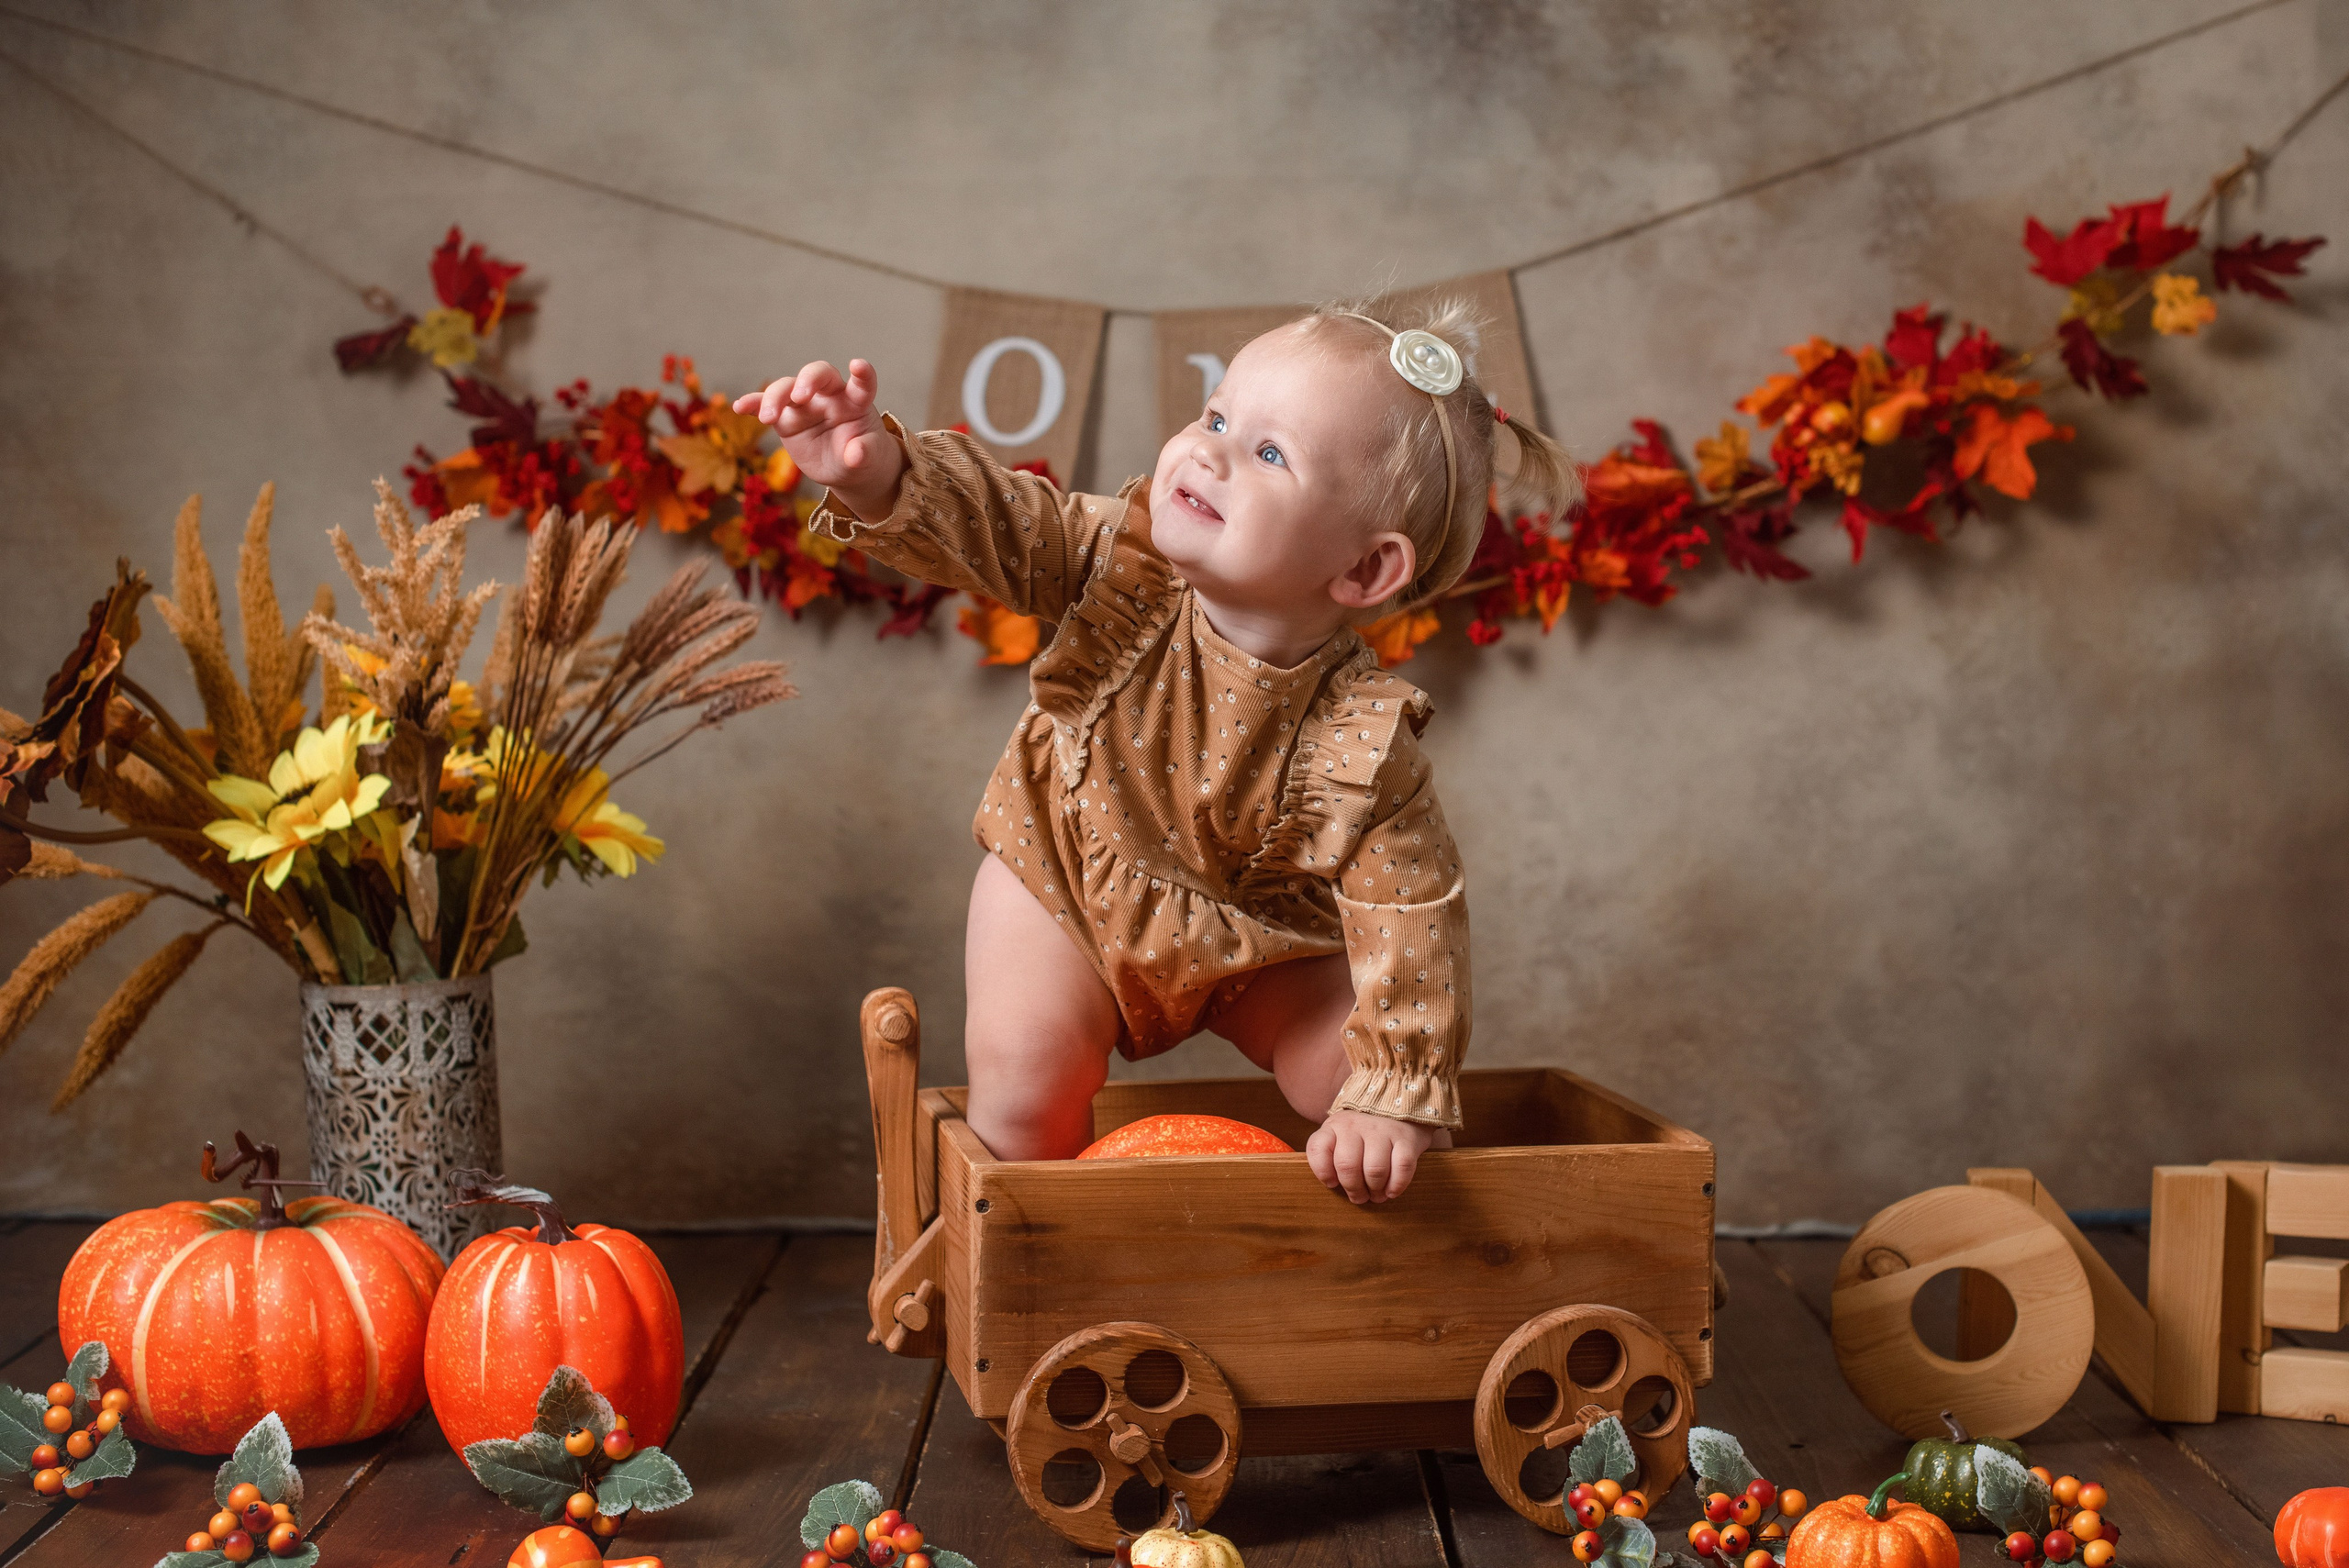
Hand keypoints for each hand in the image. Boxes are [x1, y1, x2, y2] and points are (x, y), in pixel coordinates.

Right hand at [732, 358, 902, 519]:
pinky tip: (740, 407)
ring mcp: (804, 405)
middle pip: (817, 374)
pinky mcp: (786, 419)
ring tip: (767, 418)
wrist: (846, 468)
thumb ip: (865, 453)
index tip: (858, 366)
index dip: (862, 374)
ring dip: (775, 397)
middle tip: (799, 396)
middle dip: (807, 380)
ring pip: (786, 388)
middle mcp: (828, 396)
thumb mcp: (870, 458)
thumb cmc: (863, 455)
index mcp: (855, 401)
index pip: (861, 384)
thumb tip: (856, 454)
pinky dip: (753, 404)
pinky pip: (766, 407)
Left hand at [1307, 1109, 1437, 1203]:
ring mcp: (1382, 1130)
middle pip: (1347, 1166)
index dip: (1323, 1173)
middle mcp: (1356, 1125)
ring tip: (1376, 1194)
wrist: (1399, 1112)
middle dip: (1354, 1190)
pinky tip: (1391, 1191)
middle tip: (1359, 1197)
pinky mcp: (1406, 1138)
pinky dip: (1396, 1185)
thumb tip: (1332, 1185)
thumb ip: (1330, 1157)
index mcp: (1335, 1126)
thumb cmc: (1363, 1136)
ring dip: (1375, 1190)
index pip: (1318, 1149)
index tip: (1332, 1183)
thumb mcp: (1339, 1138)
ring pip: (1375, 1170)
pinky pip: (1402, 1168)